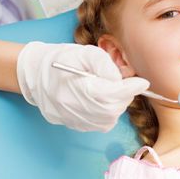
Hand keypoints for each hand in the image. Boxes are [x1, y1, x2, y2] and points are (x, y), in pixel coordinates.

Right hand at [17, 42, 149, 131]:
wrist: (36, 74)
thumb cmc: (64, 59)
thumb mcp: (86, 53)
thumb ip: (106, 65)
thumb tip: (122, 80)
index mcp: (76, 87)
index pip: (111, 93)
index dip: (130, 88)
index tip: (142, 82)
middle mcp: (73, 107)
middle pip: (112, 109)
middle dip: (124, 96)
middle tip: (125, 84)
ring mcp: (72, 119)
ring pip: (108, 119)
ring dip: (116, 105)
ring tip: (110, 90)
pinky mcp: (73, 125)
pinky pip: (100, 124)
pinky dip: (107, 114)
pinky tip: (101, 100)